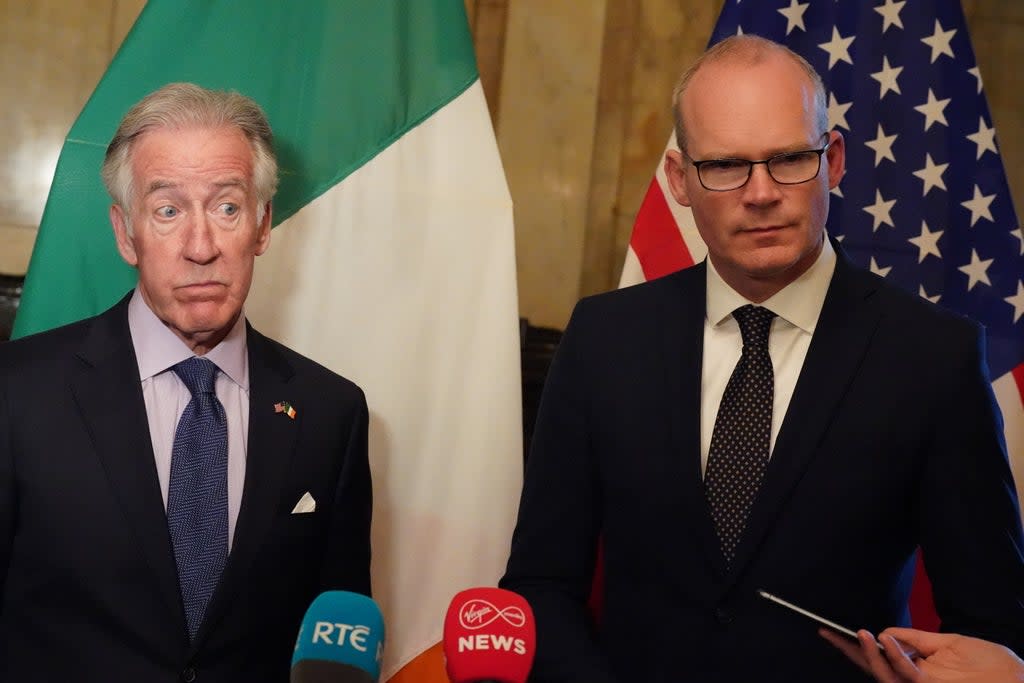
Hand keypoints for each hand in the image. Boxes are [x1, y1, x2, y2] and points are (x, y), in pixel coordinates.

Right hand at [821, 626, 1023, 681]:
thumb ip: (918, 639)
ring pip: (886, 676)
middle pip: (874, 668)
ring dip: (870, 654)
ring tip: (861, 634)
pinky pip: (907, 674)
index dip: (856, 647)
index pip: (880, 658)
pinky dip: (895, 657)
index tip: (834, 631)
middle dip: (850, 652)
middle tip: (829, 633)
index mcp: (919, 669)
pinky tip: (885, 640)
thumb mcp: (950, 643)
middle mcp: (916, 680)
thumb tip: (887, 632)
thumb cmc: (993, 665)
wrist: (1019, 679)